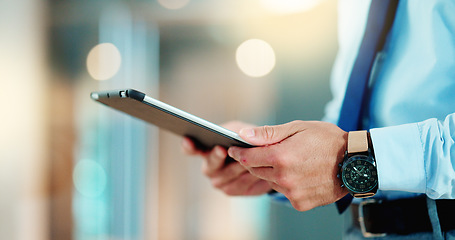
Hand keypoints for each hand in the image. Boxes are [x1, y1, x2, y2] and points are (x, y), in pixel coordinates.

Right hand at [181, 121, 271, 195]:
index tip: (188, 140)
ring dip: (239, 167)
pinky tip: (258, 170)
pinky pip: (241, 186)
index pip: (191, 149)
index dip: (188, 146)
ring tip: (248, 159)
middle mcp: (209, 167)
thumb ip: (238, 131)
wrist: (264, 158)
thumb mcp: (242, 130)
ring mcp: (219, 181)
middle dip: (216, 157)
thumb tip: (238, 135)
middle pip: (210, 165)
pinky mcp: (233, 190)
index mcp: (206, 150)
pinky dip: (250, 177)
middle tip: (221, 149)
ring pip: (227, 176)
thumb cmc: (247, 140)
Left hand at [227, 120, 348, 210]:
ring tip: (288, 160)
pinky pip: (284, 192)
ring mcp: (292, 192)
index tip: (234, 148)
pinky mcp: (300, 203)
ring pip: (270, 181)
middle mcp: (284, 177)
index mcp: (281, 156)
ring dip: (272, 172)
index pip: (247, 157)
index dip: (238, 152)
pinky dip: (286, 183)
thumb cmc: (328, 140)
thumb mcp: (298, 128)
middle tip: (261, 152)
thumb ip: (268, 133)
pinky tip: (299, 174)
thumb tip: (243, 134)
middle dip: (254, 161)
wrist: (356, 162)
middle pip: (256, 170)